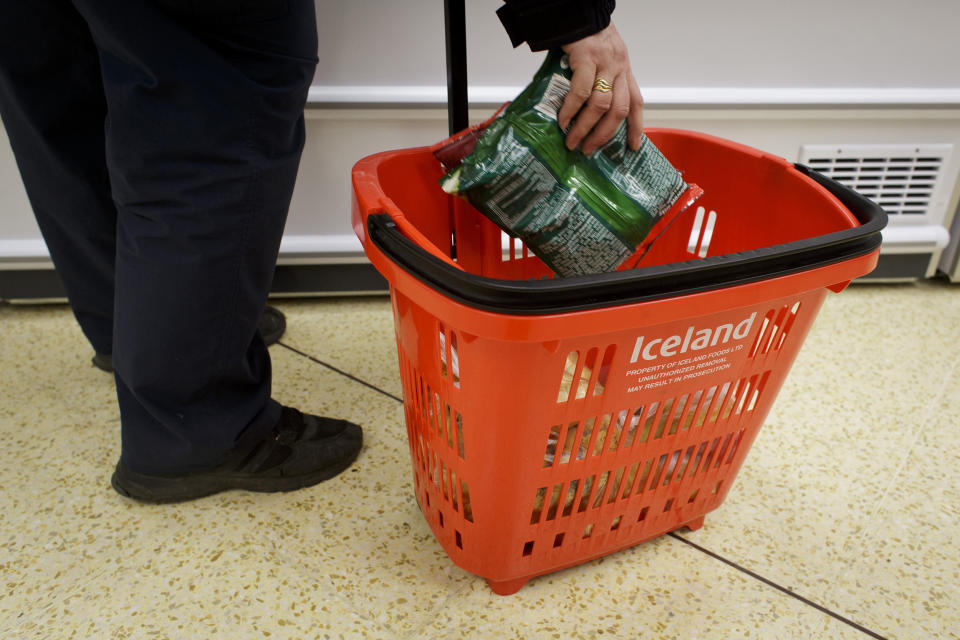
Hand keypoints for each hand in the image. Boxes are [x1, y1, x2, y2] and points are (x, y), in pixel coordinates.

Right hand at [557, 22, 643, 154]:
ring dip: (586, 127)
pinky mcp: (587, 59)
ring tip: (573, 140)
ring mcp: (604, 64)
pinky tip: (563, 120)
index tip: (632, 147)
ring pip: (601, 105)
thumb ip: (601, 80)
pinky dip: (571, 110)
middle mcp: (619, 68)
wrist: (578, 12)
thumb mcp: (603, 58)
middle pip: (618, 110)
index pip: (636, 102)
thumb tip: (586, 112)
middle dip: (604, 135)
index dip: (636, 127)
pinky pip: (581, 91)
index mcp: (624, 71)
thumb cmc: (587, 36)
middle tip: (589, 149)